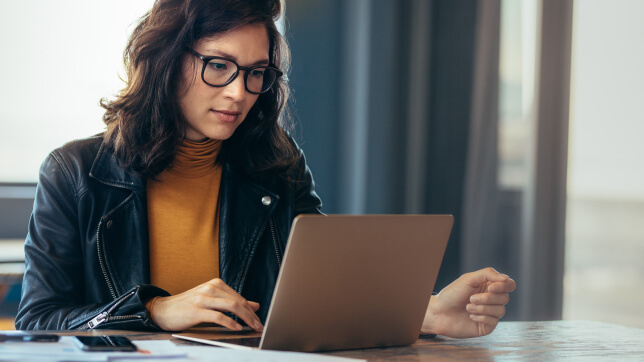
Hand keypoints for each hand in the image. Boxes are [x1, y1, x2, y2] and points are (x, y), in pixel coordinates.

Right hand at [149, 278, 263, 331]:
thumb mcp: (212, 301)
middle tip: (259, 326)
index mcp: (216, 284)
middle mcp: (211, 288)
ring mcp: (203, 298)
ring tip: (252, 327)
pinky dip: (230, 323)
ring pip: (232, 306)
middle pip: (238, 301)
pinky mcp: (196, 310)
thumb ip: (232, 302)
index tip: (259, 320)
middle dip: (252, 315)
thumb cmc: (188, 306)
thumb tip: (255, 305)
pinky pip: (218, 316)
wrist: (162, 309)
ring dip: (245, 318)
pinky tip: (236, 328)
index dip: (251, 310)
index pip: (240, 297)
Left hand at [421, 267, 515, 337]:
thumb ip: (488, 274)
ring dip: (482, 308)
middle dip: (487, 298)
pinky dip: (481, 317)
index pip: (509, 285)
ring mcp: (490, 313)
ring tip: (468, 307)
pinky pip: (494, 321)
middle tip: (471, 298)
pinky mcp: (486, 326)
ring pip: (501, 310)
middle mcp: (492, 300)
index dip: (504, 286)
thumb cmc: (452, 294)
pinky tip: (470, 316)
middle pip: (505, 298)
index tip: (490, 288)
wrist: (439, 312)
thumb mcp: (468, 279)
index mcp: (489, 286)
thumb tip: (506, 279)